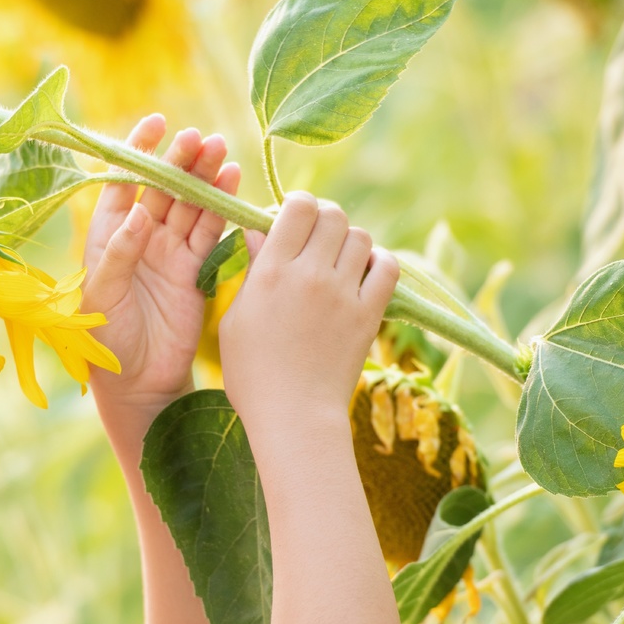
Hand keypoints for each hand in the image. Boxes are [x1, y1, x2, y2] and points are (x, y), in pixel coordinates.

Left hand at [82, 114, 241, 412]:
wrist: (137, 381)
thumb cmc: (106, 339)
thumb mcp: (102, 295)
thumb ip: (120, 252)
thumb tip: (139, 212)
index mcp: (107, 236)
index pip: (122, 183)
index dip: (138, 152)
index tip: (157, 124)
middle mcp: (139, 237)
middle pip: (162, 188)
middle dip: (181, 162)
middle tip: (200, 139)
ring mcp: (168, 252)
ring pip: (189, 205)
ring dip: (205, 179)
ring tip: (222, 153)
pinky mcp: (194, 270)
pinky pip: (209, 232)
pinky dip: (221, 209)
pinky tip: (233, 183)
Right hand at [219, 191, 398, 428]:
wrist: (294, 417)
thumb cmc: (252, 375)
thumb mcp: (235, 321)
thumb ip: (252, 272)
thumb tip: (260, 232)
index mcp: (271, 273)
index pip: (297, 207)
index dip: (296, 206)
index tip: (291, 223)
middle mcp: (310, 275)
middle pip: (333, 215)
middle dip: (324, 220)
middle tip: (316, 242)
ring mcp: (344, 294)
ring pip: (360, 237)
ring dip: (349, 242)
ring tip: (338, 263)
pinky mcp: (370, 314)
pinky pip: (388, 267)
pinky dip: (379, 263)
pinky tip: (363, 276)